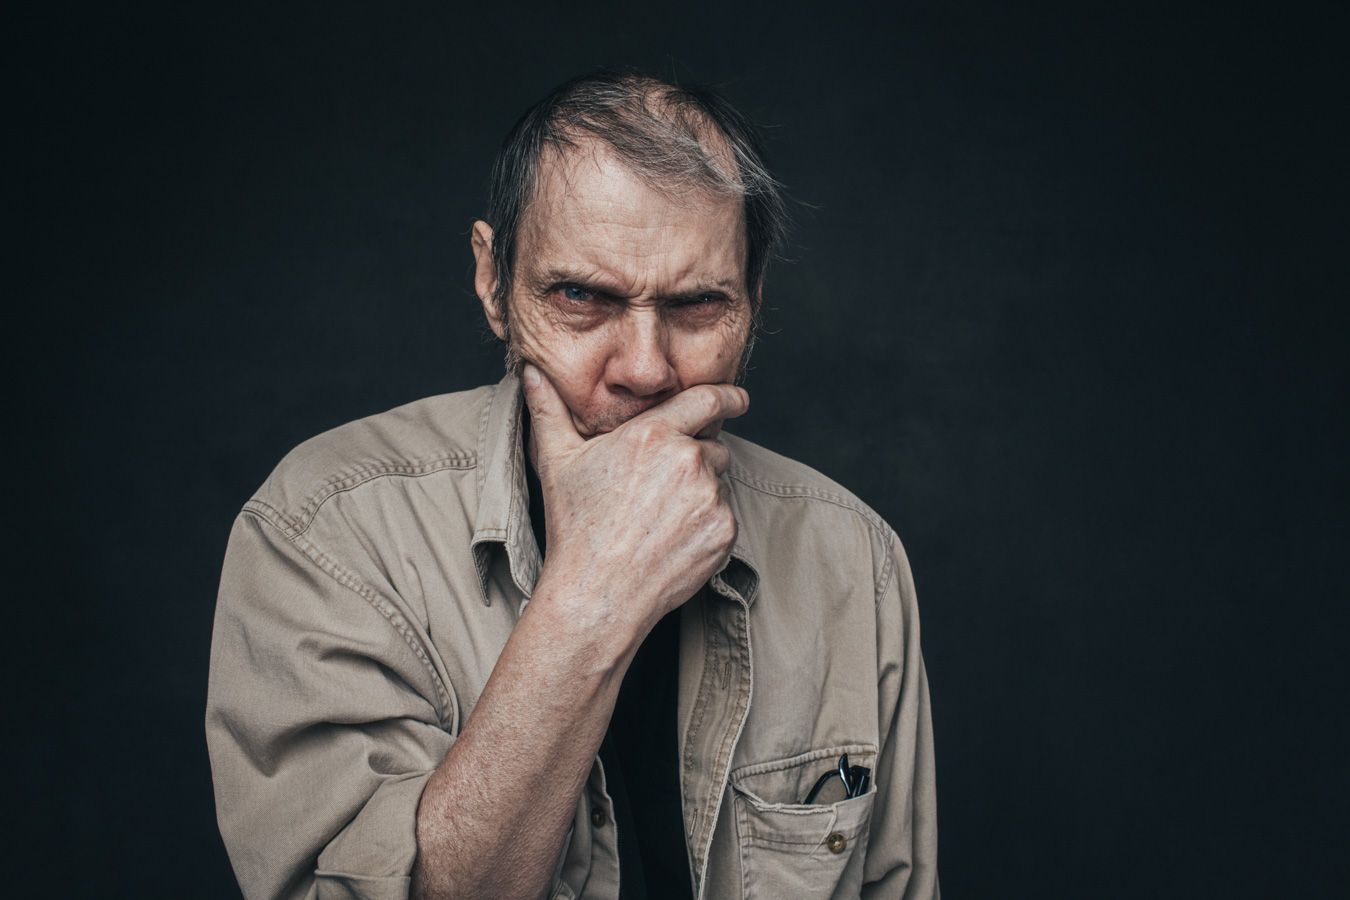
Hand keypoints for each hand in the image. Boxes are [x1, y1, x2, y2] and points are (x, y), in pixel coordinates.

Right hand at [521, 363, 748, 639]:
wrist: (598, 592)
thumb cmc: (576, 527)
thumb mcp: (557, 461)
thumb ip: (549, 409)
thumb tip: (532, 371)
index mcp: (653, 434)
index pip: (708, 400)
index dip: (728, 397)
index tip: (738, 399)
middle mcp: (689, 460)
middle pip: (714, 446)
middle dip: (697, 459)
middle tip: (660, 489)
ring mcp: (710, 498)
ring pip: (719, 483)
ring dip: (701, 493)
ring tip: (659, 518)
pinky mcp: (724, 532)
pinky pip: (725, 517)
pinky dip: (706, 525)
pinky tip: (672, 539)